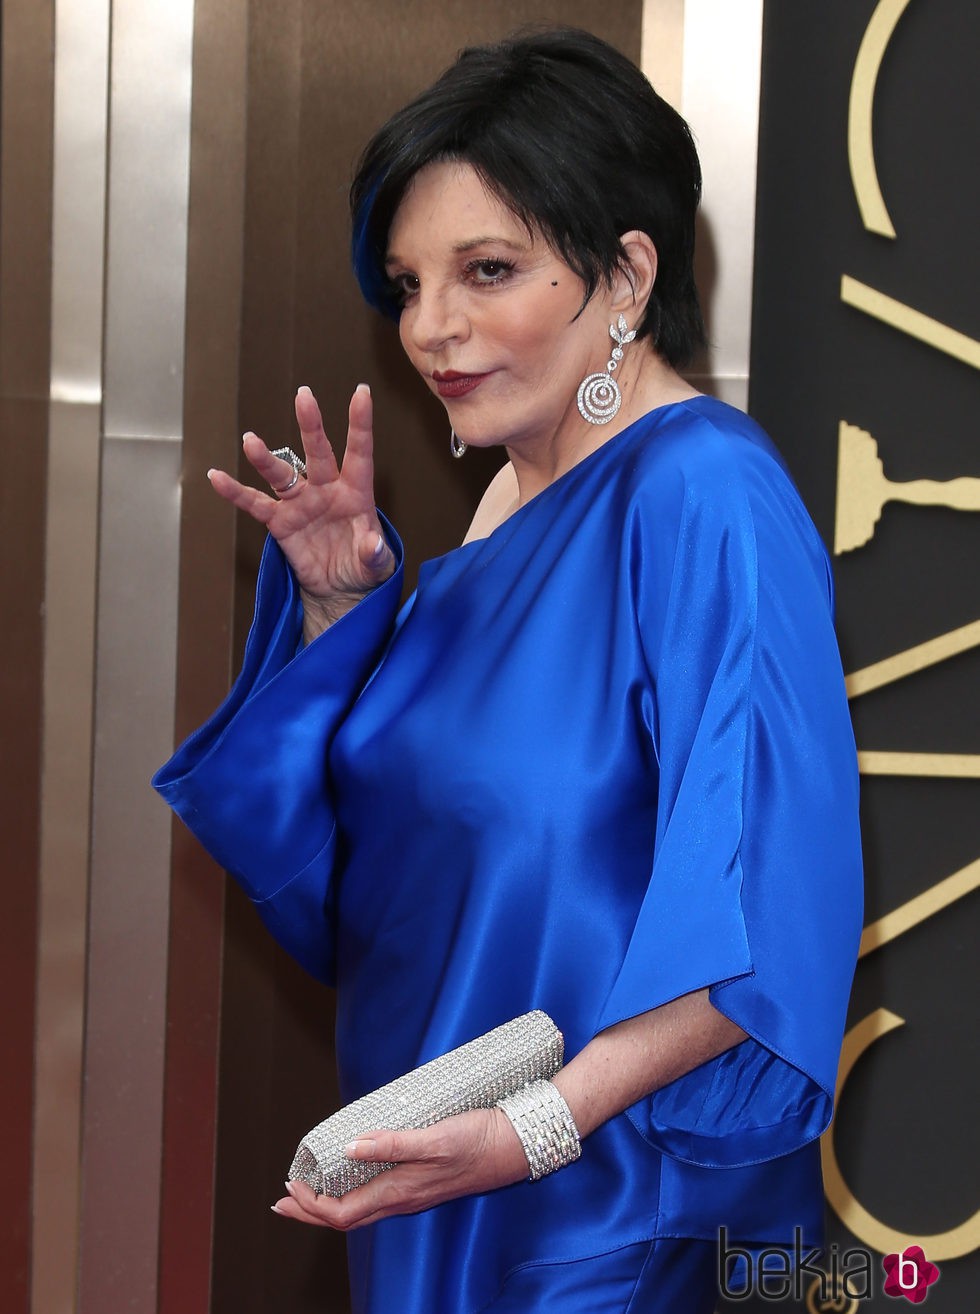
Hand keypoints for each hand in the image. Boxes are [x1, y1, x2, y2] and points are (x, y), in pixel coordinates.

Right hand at [207, 384, 395, 638]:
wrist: (340, 589)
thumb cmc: (363, 568)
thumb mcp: (377, 565)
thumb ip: (374, 554)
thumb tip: (371, 544)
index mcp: (356, 493)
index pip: (359, 453)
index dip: (360, 424)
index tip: (362, 392)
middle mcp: (327, 490)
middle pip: (318, 452)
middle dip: (311, 425)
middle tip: (304, 396)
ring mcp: (301, 503)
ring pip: (282, 474)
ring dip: (266, 459)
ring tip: (250, 441)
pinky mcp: (280, 522)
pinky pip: (255, 504)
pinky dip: (235, 492)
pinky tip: (216, 477)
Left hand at [271, 1109, 528, 1231]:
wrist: (514, 1146)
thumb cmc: (477, 1140)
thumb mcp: (433, 1138)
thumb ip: (392, 1144)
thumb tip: (350, 1148)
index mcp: (400, 1191)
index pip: (341, 1213)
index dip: (311, 1205)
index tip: (291, 1186)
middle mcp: (403, 1199)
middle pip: (345, 1218)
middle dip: (310, 1212)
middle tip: (281, 1202)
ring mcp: (413, 1194)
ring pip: (360, 1210)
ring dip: (328, 1205)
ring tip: (307, 1193)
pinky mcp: (422, 1183)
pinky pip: (377, 1198)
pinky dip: (352, 1192)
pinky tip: (352, 1176)